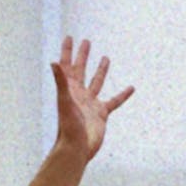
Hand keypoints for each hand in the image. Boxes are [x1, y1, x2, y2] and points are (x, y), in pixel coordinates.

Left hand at [52, 37, 134, 161]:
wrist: (77, 148)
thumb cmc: (68, 126)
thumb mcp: (65, 101)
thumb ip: (60, 81)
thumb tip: (54, 62)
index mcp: (69, 89)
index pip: (67, 65)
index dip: (67, 51)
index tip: (70, 37)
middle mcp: (79, 93)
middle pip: (81, 70)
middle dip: (83, 56)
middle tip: (86, 42)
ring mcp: (91, 103)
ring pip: (97, 82)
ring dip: (100, 70)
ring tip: (105, 58)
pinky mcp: (101, 113)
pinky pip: (114, 101)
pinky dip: (123, 95)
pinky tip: (131, 88)